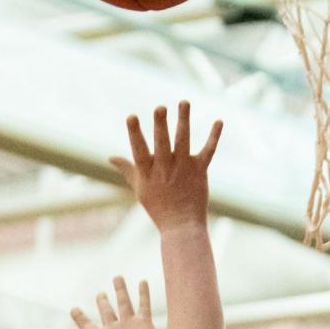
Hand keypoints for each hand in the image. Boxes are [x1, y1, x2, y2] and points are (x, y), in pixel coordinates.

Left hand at [66, 276, 162, 328]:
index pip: (87, 324)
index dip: (80, 317)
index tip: (74, 309)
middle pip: (107, 311)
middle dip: (103, 302)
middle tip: (100, 294)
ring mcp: (130, 325)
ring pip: (124, 303)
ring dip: (121, 290)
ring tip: (117, 277)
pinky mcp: (144, 323)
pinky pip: (144, 305)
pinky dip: (143, 293)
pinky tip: (142, 281)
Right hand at [110, 101, 222, 233]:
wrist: (182, 226)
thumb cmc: (158, 207)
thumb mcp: (139, 188)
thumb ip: (127, 169)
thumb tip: (110, 157)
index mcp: (148, 173)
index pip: (139, 151)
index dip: (135, 133)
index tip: (132, 116)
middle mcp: (165, 170)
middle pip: (162, 144)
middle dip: (161, 125)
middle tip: (160, 107)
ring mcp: (183, 169)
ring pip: (183, 141)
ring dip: (184, 121)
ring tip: (184, 102)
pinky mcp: (199, 171)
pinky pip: (208, 151)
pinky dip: (214, 136)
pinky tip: (219, 120)